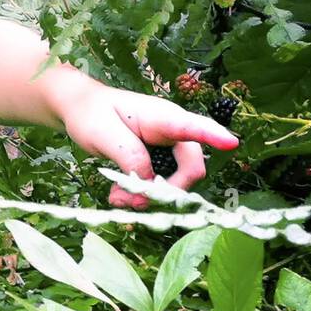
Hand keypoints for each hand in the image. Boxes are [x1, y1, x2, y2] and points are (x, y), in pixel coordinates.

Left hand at [54, 82, 238, 210]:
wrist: (79, 108)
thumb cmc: (92, 113)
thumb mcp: (104, 135)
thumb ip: (130, 156)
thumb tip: (150, 183)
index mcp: (162, 117)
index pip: (194, 126)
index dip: (214, 135)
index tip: (231, 143)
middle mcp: (172, 132)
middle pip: (190, 168)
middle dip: (167, 191)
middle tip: (132, 201)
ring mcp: (166, 147)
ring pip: (174, 182)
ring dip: (148, 196)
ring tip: (117, 197)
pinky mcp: (157, 159)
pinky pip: (160, 183)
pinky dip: (141, 194)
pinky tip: (119, 195)